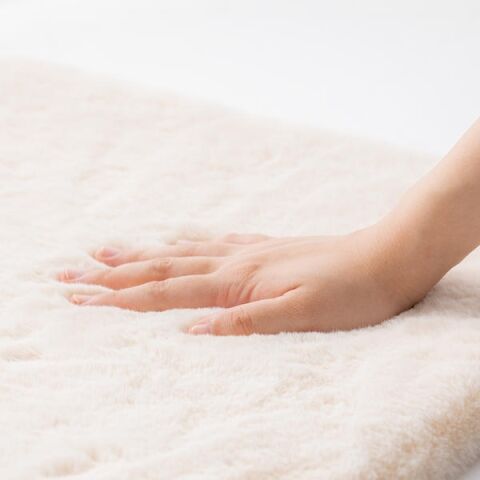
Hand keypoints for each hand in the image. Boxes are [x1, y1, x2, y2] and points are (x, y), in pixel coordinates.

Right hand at [60, 225, 428, 335]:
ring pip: (179, 251)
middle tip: (71, 270)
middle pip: (160, 267)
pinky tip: (174, 237)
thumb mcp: (300, 316)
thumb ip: (245, 322)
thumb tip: (192, 329)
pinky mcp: (262, 247)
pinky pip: (210, 241)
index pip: (166, 292)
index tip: (81, 295)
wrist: (383, 258)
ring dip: (139, 253)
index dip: (121, 296)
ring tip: (106, 248)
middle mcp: (234, 261)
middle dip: (112, 272)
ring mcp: (246, 250)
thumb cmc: (348, 293)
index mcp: (238, 280)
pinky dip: (182, 241)